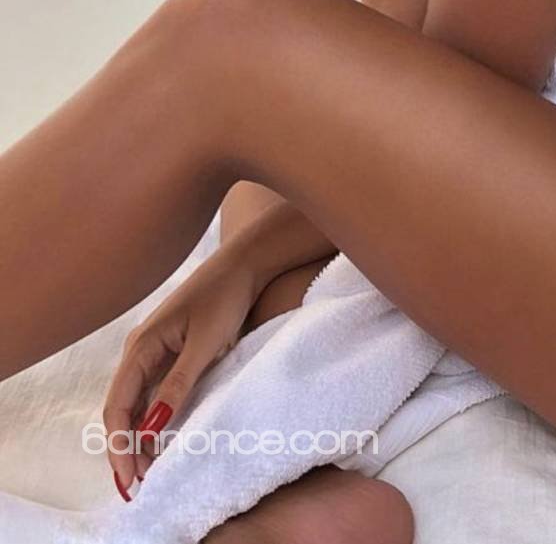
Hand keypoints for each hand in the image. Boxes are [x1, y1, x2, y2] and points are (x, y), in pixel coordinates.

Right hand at [102, 246, 261, 498]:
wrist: (243, 265)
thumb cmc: (224, 298)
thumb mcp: (205, 344)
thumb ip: (178, 385)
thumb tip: (151, 429)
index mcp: (140, 348)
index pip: (117, 408)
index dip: (119, 447)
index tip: (129, 479)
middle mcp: (139, 351)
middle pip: (121, 410)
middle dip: (125, 449)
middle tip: (139, 486)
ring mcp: (153, 352)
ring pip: (136, 404)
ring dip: (138, 438)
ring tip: (149, 472)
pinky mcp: (170, 353)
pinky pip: (153, 393)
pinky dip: (153, 420)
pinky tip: (161, 441)